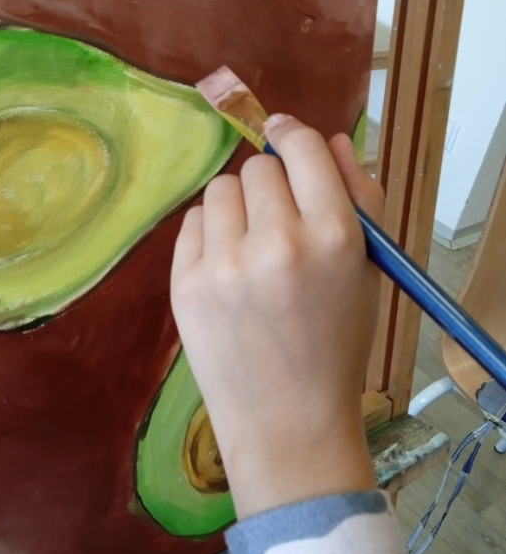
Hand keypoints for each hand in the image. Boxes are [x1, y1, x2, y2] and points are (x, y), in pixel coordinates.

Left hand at [170, 114, 384, 519]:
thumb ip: (358, 198)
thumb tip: (329, 139)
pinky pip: (192, 222)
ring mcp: (226, 265)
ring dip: (238, 208)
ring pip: (221, 190)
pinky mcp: (185, 284)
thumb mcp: (368, 272)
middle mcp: (278, 243)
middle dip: (270, 187)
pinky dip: (210, 234)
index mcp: (335, 237)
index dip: (292, 136)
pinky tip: (227, 268)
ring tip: (251, 249)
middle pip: (258, 169)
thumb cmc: (336, 345)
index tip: (283, 133)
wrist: (288, 420)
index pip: (302, 148)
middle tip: (279, 225)